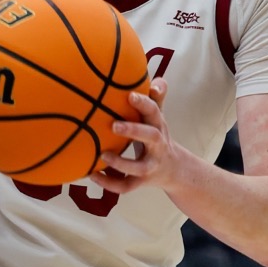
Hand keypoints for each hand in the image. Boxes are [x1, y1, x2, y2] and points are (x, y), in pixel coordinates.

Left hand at [89, 79, 173, 194]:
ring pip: (138, 167)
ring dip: (120, 162)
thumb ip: (155, 99)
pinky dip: (108, 183)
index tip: (130, 95)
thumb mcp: (158, 118)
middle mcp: (157, 146)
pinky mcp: (141, 182)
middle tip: (113, 124)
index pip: (154, 112)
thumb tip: (156, 79)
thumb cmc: (157, 137)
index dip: (144, 103)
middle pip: (151, 137)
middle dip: (134, 130)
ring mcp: (150, 166)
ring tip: (102, 155)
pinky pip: (125, 186)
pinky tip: (93, 175)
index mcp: (158, 126)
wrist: (174, 170)